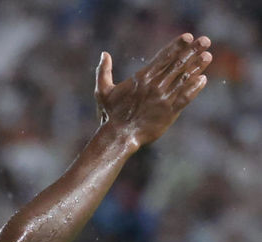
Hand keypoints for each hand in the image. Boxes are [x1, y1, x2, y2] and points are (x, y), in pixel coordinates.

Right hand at [95, 33, 211, 146]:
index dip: (177, 46)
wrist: (119, 136)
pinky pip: (186, 97)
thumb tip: (104, 54)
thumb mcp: (102, 91)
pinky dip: (195, 88)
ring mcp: (164, 98)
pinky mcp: (170, 112)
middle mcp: (155, 85)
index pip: (163, 57)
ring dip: (197, 66)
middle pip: (177, 64)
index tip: (189, 37)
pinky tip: (203, 79)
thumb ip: (103, 71)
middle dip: (193, 51)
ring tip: (208, 56)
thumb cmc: (111, 114)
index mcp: (141, 78)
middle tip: (206, 40)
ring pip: (184, 79)